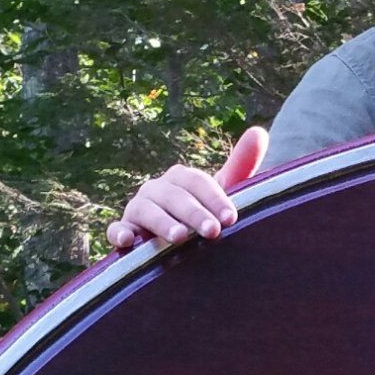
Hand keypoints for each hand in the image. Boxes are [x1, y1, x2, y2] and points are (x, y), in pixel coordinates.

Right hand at [106, 127, 269, 253]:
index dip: (214, 198)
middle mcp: (157, 189)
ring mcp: (138, 209)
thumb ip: (240, 166)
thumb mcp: (222, 192)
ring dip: (162, 222)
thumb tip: (259, 131)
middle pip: (174, 197)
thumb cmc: (204, 214)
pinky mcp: (124, 231)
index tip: (231, 218)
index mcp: (181, 179)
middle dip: (194, 213)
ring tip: (179, 237)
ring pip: (146, 211)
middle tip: (212, 232)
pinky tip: (128, 241)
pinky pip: (116, 230)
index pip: (197, 182)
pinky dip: (119, 233)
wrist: (177, 243)